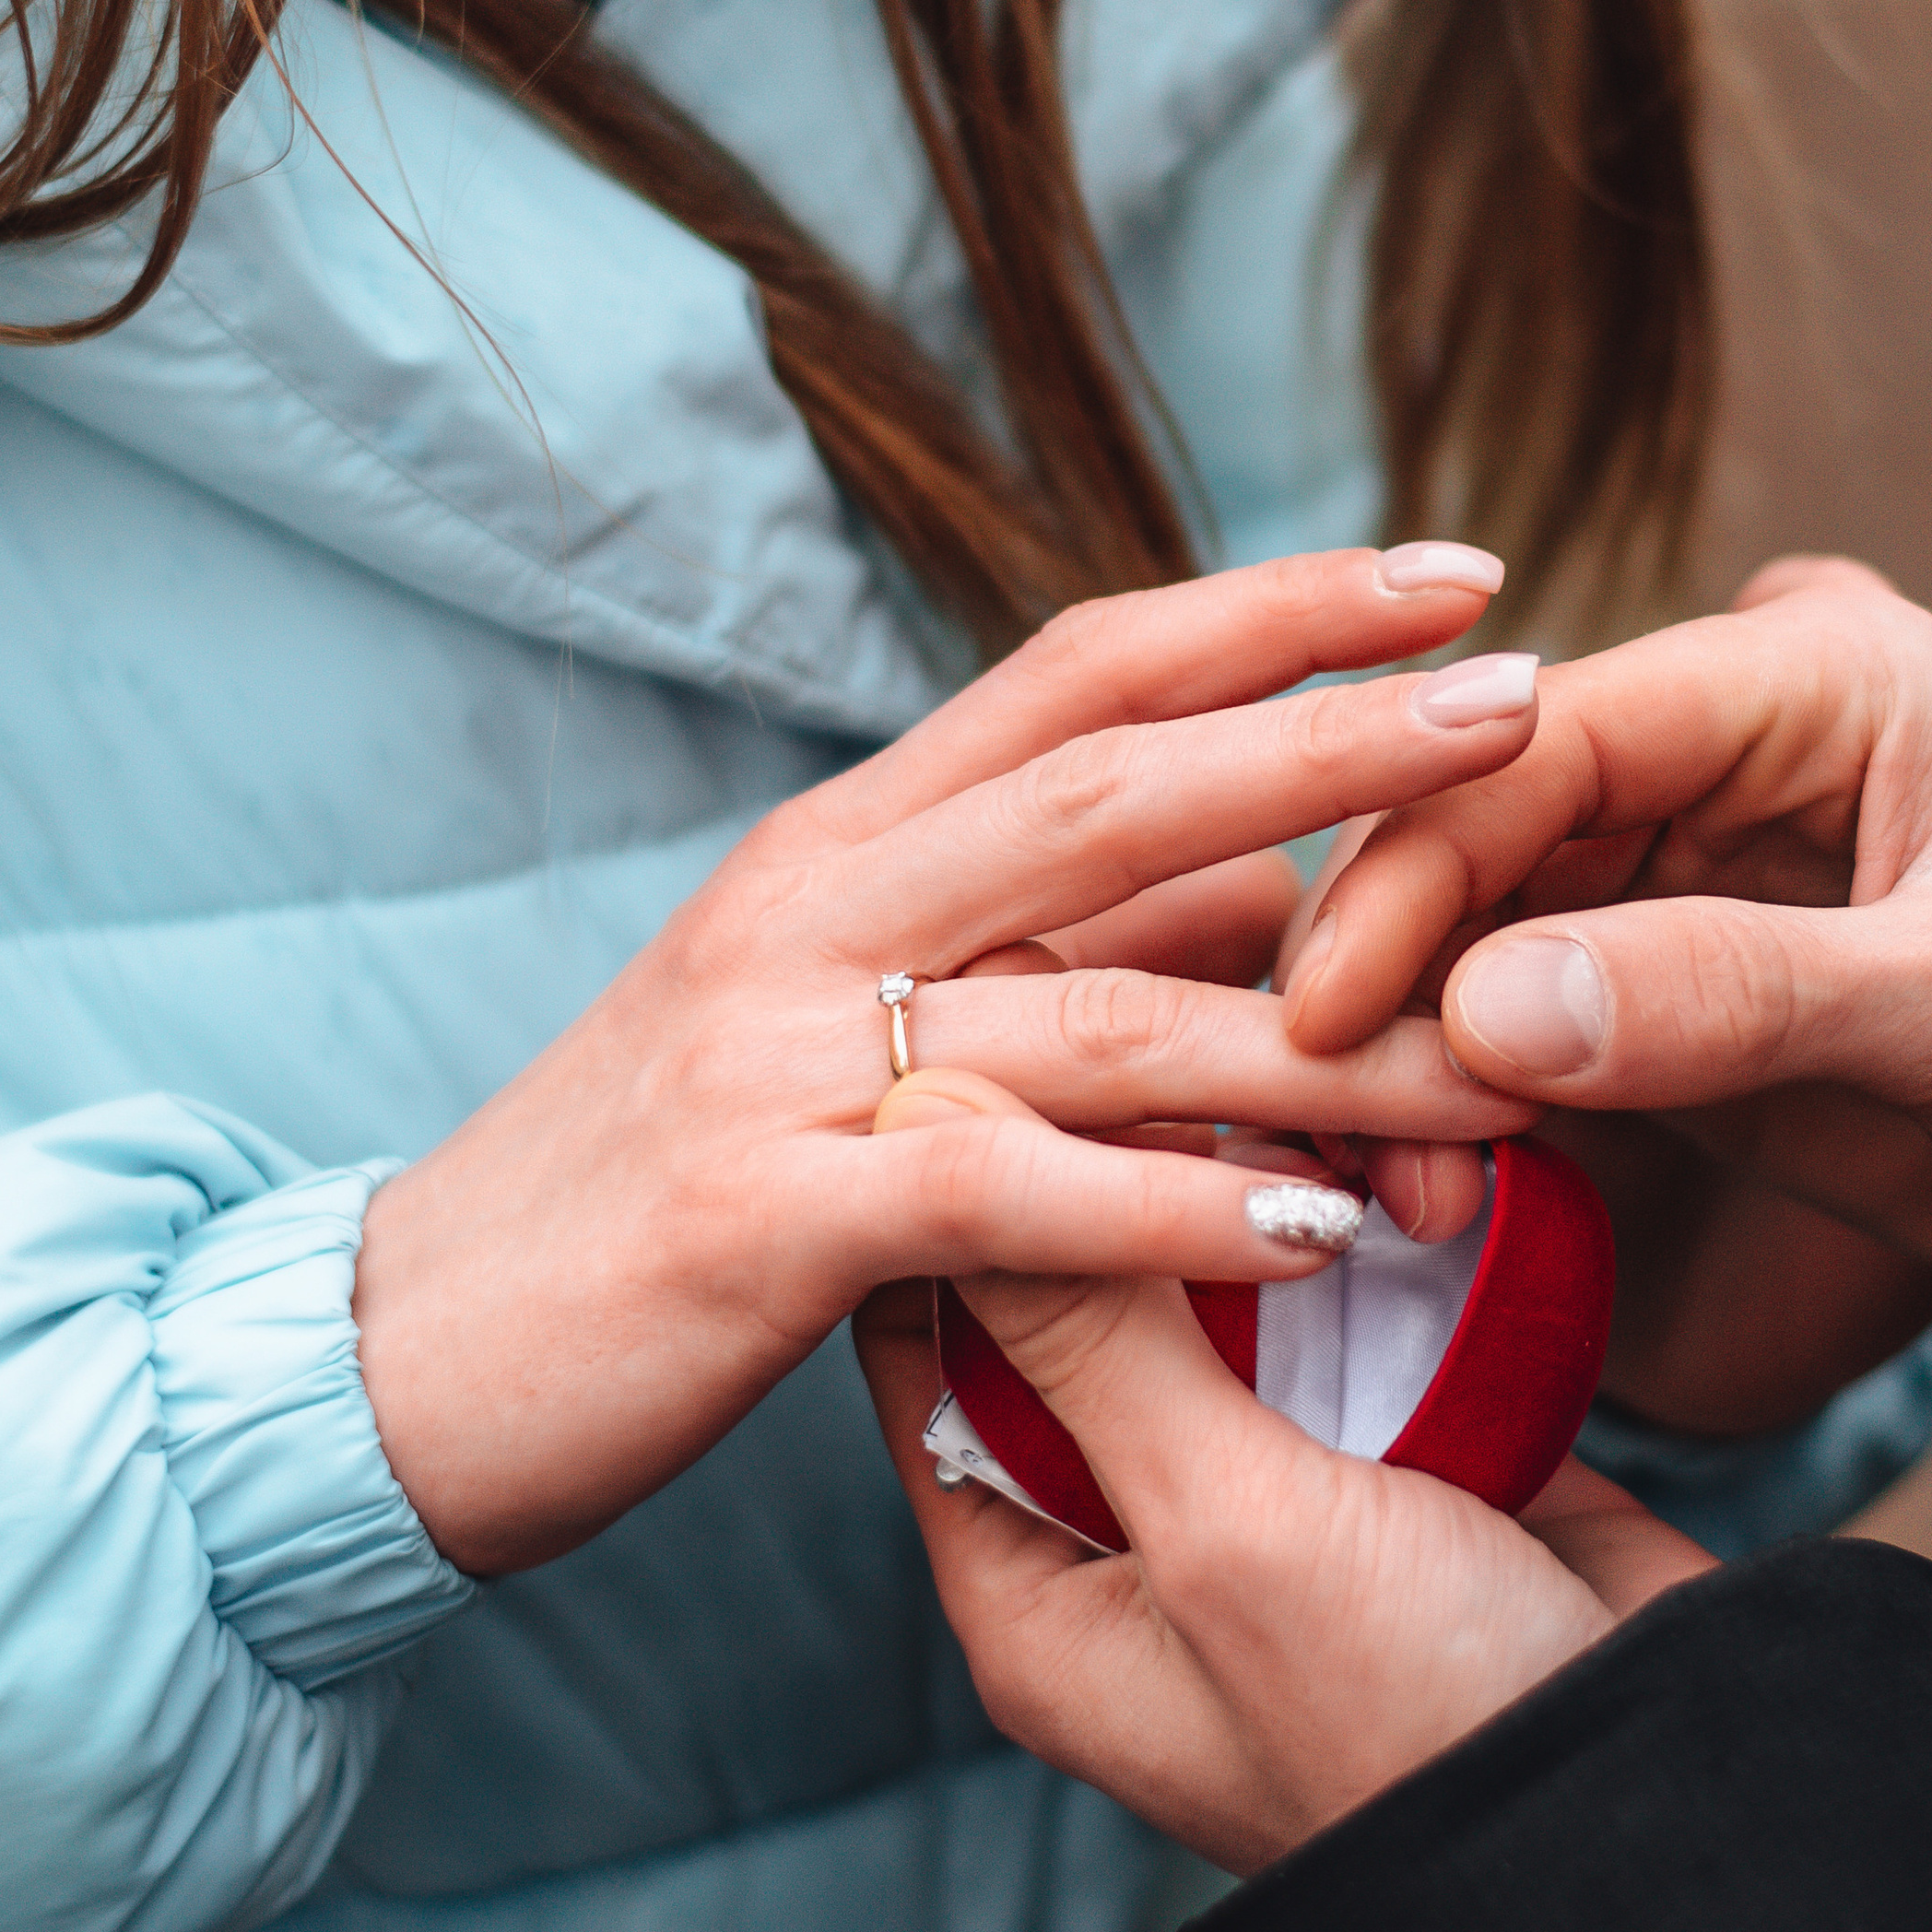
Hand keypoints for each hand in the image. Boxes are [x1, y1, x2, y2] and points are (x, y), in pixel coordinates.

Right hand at [354, 546, 1543, 1572]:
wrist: (399, 1354)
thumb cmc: (655, 1192)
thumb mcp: (829, 1025)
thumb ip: (1025, 947)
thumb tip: (1265, 899)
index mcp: (839, 841)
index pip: (1081, 671)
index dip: (1269, 611)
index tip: (1447, 577)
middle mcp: (812, 907)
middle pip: (1118, 786)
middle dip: (1341, 738)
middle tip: (1531, 696)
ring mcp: (778, 1055)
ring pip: (1104, 1011)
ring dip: (1330, 1040)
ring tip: (1517, 1061)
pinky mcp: (761, 1221)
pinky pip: (1005, 1196)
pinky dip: (1172, 1212)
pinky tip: (1322, 1231)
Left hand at [855, 1081, 1709, 1873]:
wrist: (1671, 1838)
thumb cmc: (1419, 1732)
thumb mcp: (1223, 1526)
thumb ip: (1086, 1337)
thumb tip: (932, 1144)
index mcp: (1036, 1591)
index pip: (929, 1341)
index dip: (958, 1189)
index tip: (1017, 1042)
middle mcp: (1138, 1539)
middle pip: (1090, 1295)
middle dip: (1151, 1167)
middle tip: (1209, 1052)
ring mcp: (1282, 1495)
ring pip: (1238, 1277)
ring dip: (1289, 1186)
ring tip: (1344, 1111)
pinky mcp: (1415, 1455)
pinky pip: (1367, 1304)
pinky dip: (1396, 1229)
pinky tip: (1431, 1163)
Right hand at [1287, 565, 1931, 1335]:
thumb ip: (1741, 999)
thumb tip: (1490, 1009)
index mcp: (1803, 687)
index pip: (1543, 743)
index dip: (1414, 866)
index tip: (1327, 1011)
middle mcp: (1726, 772)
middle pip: (1481, 841)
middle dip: (1387, 972)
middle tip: (1318, 1117)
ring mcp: (1700, 900)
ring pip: (1484, 947)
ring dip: (1415, 1055)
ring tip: (1373, 1178)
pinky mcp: (1696, 1020)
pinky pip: (1535, 1043)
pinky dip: (1472, 1110)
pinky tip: (1425, 1187)